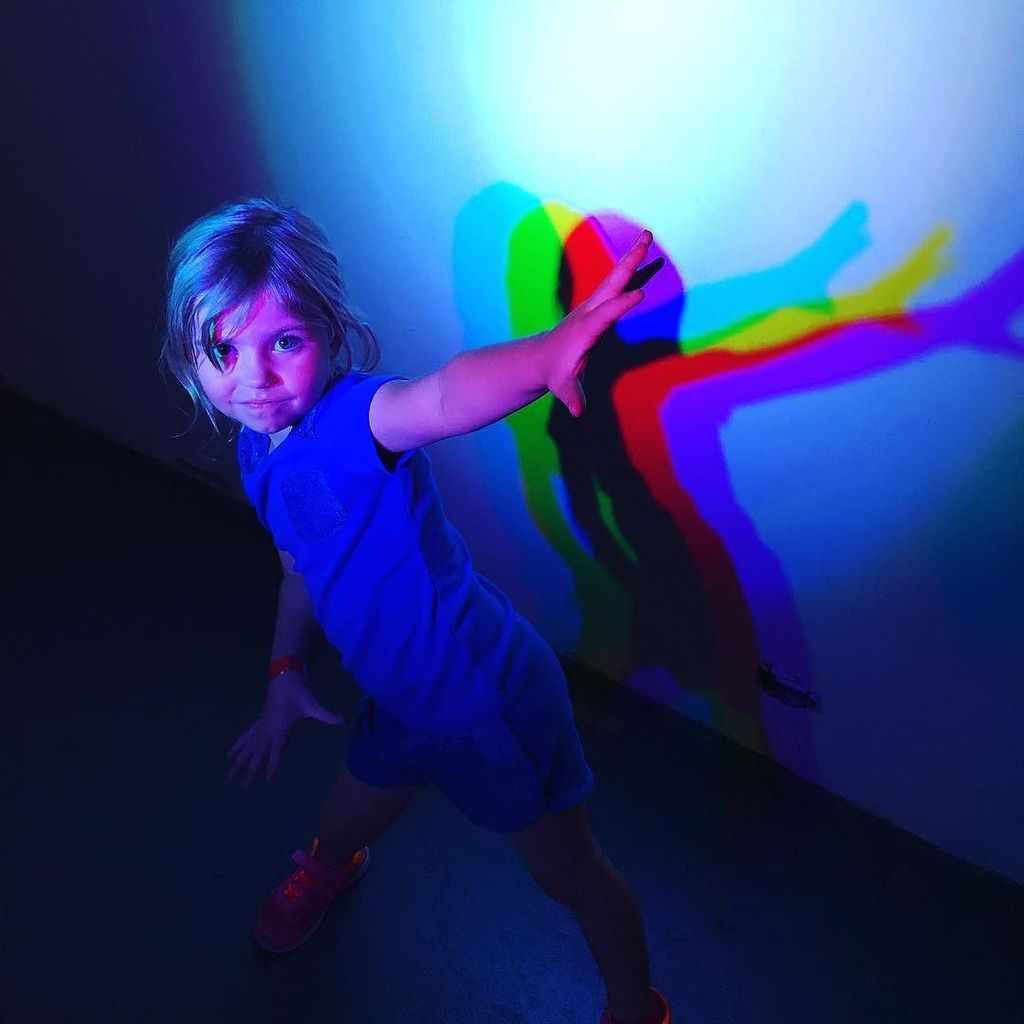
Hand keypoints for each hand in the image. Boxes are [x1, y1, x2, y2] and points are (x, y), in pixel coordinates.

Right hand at [227, 671, 343, 785]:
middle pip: (258, 753)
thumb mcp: (312, 704)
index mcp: (281, 728)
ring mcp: (261, 726)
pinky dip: (238, 746)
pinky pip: (246, 736)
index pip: (276, 750)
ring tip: (230, 774)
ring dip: (239, 760)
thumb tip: (342, 720)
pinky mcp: (259, 721)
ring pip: (248, 746)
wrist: (284, 677)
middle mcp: (268, 729)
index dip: (272, 764)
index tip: (267, 778)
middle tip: (244, 785)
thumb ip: (326, 714)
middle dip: (251, 769)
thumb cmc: (298, 692)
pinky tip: (229, 754)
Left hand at [543, 230, 659, 416]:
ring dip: (631, 258)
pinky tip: (643, 256)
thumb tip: (577, 412)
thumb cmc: (555, 373)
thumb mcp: (563, 386)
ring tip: (647, 236)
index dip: (620, 306)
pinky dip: (630, 269)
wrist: (541, 357)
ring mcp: (593, 305)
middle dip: (627, 264)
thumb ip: (572, 396)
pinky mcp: (597, 305)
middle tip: (644, 240)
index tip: (639, 294)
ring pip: (614, 278)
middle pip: (611, 283)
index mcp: (585, 330)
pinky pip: (617, 284)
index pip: (604, 315)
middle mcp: (589, 311)